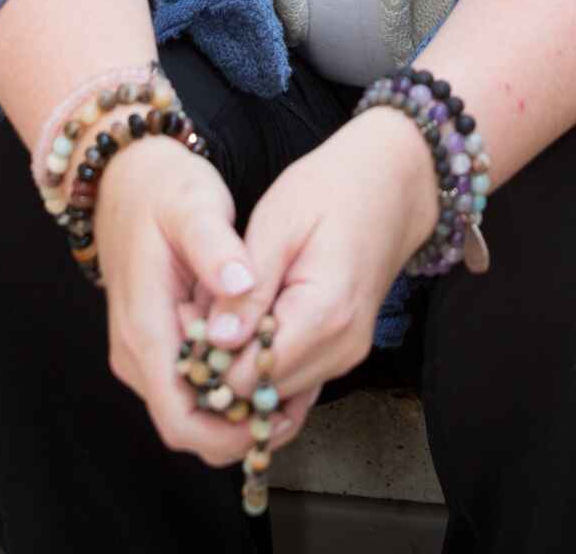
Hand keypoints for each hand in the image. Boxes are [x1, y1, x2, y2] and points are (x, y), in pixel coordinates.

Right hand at [93, 136, 313, 468]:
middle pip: (187, 425)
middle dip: (239, 426)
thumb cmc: (163, 189)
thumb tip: (242, 286)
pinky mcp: (156, 344)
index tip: (274, 416)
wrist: (127, 177)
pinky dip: (227, 386)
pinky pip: (191, 386)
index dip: (227, 432)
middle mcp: (137, 353)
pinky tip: (265, 361)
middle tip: (292, 406)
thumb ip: (215, 248)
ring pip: (191, 410)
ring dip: (236, 409)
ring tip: (287, 384)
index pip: (179, 416)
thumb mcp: (193, 205)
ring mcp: (144, 352)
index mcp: (144, 328)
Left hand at [187, 107, 440, 446]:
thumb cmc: (332, 189)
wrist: (391, 182)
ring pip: (276, 392)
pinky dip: (265, 366)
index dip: (207, 360)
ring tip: (218, 317)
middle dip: (221, 367)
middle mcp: (341, 348)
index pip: (248, 377)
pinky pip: (295, 379)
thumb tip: (215, 342)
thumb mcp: (278, 222)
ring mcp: (346, 354)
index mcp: (324, 315)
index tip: (184, 321)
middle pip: (261, 393)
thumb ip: (247, 286)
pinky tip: (244, 330)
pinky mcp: (343, 351)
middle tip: (194, 318)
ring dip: (241, 367)